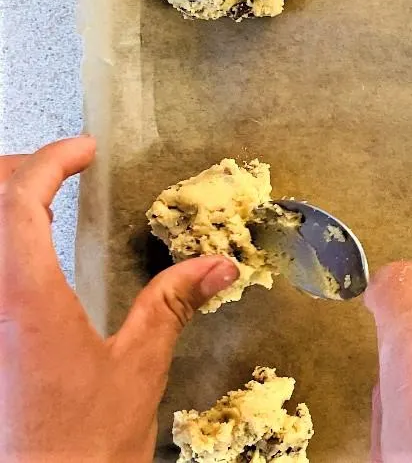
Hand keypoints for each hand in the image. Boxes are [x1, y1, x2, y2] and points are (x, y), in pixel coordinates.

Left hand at [0, 137, 239, 461]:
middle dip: (15, 173)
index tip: (84, 151)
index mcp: (23, 299)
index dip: (51, 161)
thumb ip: (172, 304)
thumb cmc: (79, 449)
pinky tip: (26, 263)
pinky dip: (3, 247)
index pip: (19, 199)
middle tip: (55, 170)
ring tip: (36, 206)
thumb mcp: (137, 367)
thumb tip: (217, 266)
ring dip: (4, 211)